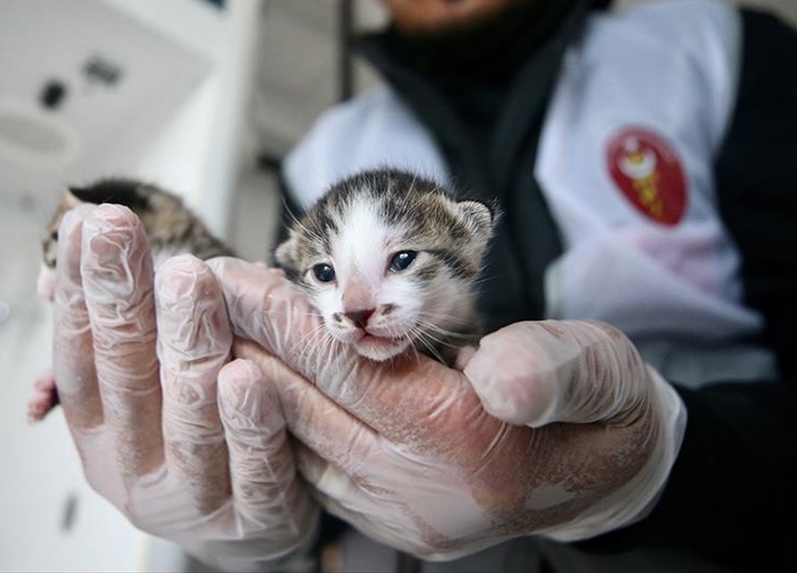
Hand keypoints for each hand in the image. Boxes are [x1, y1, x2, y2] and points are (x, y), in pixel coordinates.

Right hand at [49, 205, 318, 570]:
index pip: (79, 352)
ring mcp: (192, 496)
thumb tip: (59, 261)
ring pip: (189, 418)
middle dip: (122, 297)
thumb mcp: (145, 389)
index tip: (83, 226)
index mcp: (99, 428)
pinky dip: (248, 422)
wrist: (247, 530)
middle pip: (124, 376)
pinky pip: (253, 469)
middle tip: (121, 231)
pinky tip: (246, 374)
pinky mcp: (254, 517)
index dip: (79, 287)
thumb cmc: (196, 441)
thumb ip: (115, 330)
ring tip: (190, 281)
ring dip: (188, 344)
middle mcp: (134, 464)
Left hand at [209, 258, 684, 560]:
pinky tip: (245, 379)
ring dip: (243, 384)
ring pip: (297, 442)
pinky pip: (311, 469)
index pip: (353, 373)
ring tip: (199, 327)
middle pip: (308, 408)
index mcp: (467, 446)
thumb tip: (496, 374)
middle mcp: (421, 492)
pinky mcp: (387, 521)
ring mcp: (399, 515)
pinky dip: (273, 421)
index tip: (230, 275)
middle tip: (188, 292)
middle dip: (243, 344)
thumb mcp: (602, 374)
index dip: (286, 320)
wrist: (609, 483)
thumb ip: (553, 369)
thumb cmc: (600, 411)